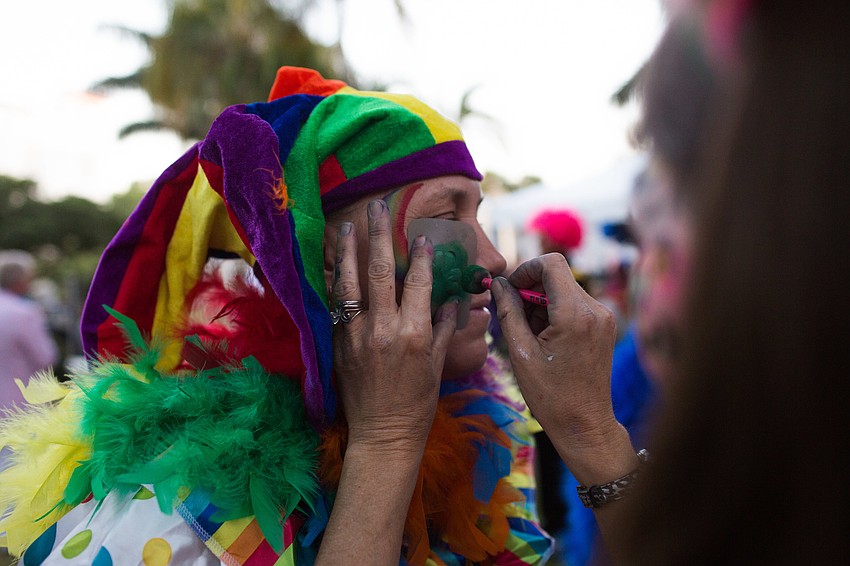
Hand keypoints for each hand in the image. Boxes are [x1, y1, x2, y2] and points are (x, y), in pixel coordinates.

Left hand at [331, 200, 457, 456]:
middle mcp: (385, 330)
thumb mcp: (439, 364)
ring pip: (351, 284)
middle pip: (382, 273)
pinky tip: (332, 263)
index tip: (422, 237)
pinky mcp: (340, 345)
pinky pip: (336, 306)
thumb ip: (445, 327)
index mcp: (415, 334)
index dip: (423, 257)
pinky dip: (334, 282)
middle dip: (380, 236)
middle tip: (377, 208)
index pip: (421, 284)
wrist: (383, 434)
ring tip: (347, 226)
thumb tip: (453, 298)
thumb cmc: (417, 402)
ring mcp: (358, 336)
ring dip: (348, 251)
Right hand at [490, 254, 628, 473]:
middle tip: (515, 319)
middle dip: (531, 290)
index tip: (510, 290)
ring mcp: (603, 317)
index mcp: (575, 314)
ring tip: (530, 336)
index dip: (526, 269)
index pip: (551, 263)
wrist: (585, 424)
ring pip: (564, 290)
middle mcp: (595, 309)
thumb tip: (497, 284)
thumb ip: (508, 312)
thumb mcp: (521, 352)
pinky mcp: (604, 326)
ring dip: (541, 304)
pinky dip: (555, 313)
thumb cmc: (551, 395)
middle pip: (557, 277)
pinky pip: (574, 304)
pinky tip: (545, 340)